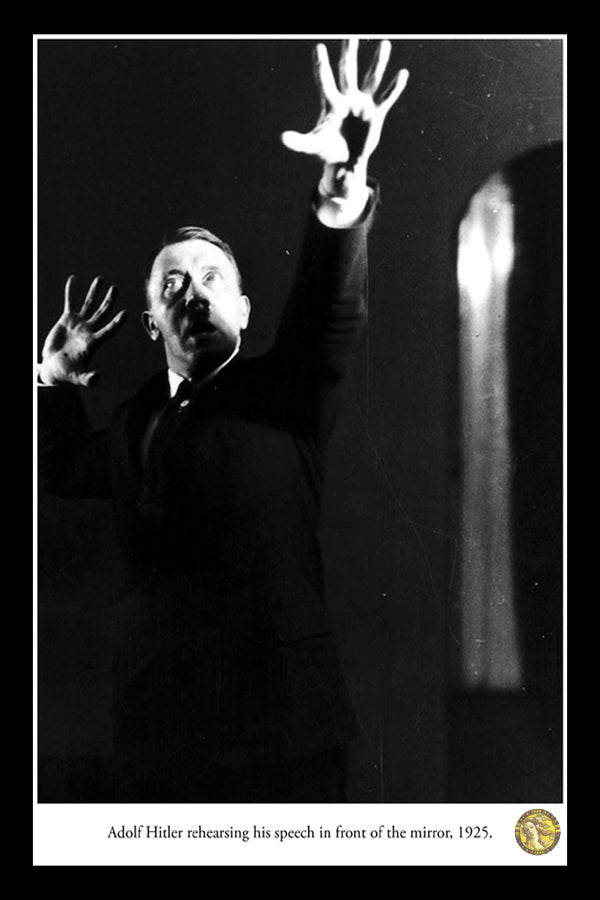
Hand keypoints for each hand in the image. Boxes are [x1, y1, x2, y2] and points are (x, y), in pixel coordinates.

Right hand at [39, 275, 127, 385]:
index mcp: (94, 342)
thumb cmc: (67, 374)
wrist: (54, 368)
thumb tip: (98, 377)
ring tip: (101, 279)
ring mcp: (79, 323)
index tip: (126, 312)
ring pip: (89, 304)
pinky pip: (70, 302)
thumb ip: (89, 379)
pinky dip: (71, 291)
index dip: (117, 322)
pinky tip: (73, 279)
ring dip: (94, 292)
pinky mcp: (66, 320)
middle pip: (102, 313)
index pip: (109, 330)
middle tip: (116, 288)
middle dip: (109, 300)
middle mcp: (89, 330)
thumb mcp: (79, 378)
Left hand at [281, 39, 408, 194]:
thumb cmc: (327, 152)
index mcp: (331, 104)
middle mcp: (347, 98)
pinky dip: (395, 87)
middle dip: (349, 53)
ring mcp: (362, 104)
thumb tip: (282, 138)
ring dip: (378, 63)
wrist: (345, 162)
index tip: (318, 47)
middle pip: (347, 71)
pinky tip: (402, 73)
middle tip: (350, 34)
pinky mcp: (376, 114)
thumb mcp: (313, 146)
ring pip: (372, 78)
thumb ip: (299, 141)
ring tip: (384, 43)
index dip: (321, 65)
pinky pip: (387, 97)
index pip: (325, 80)